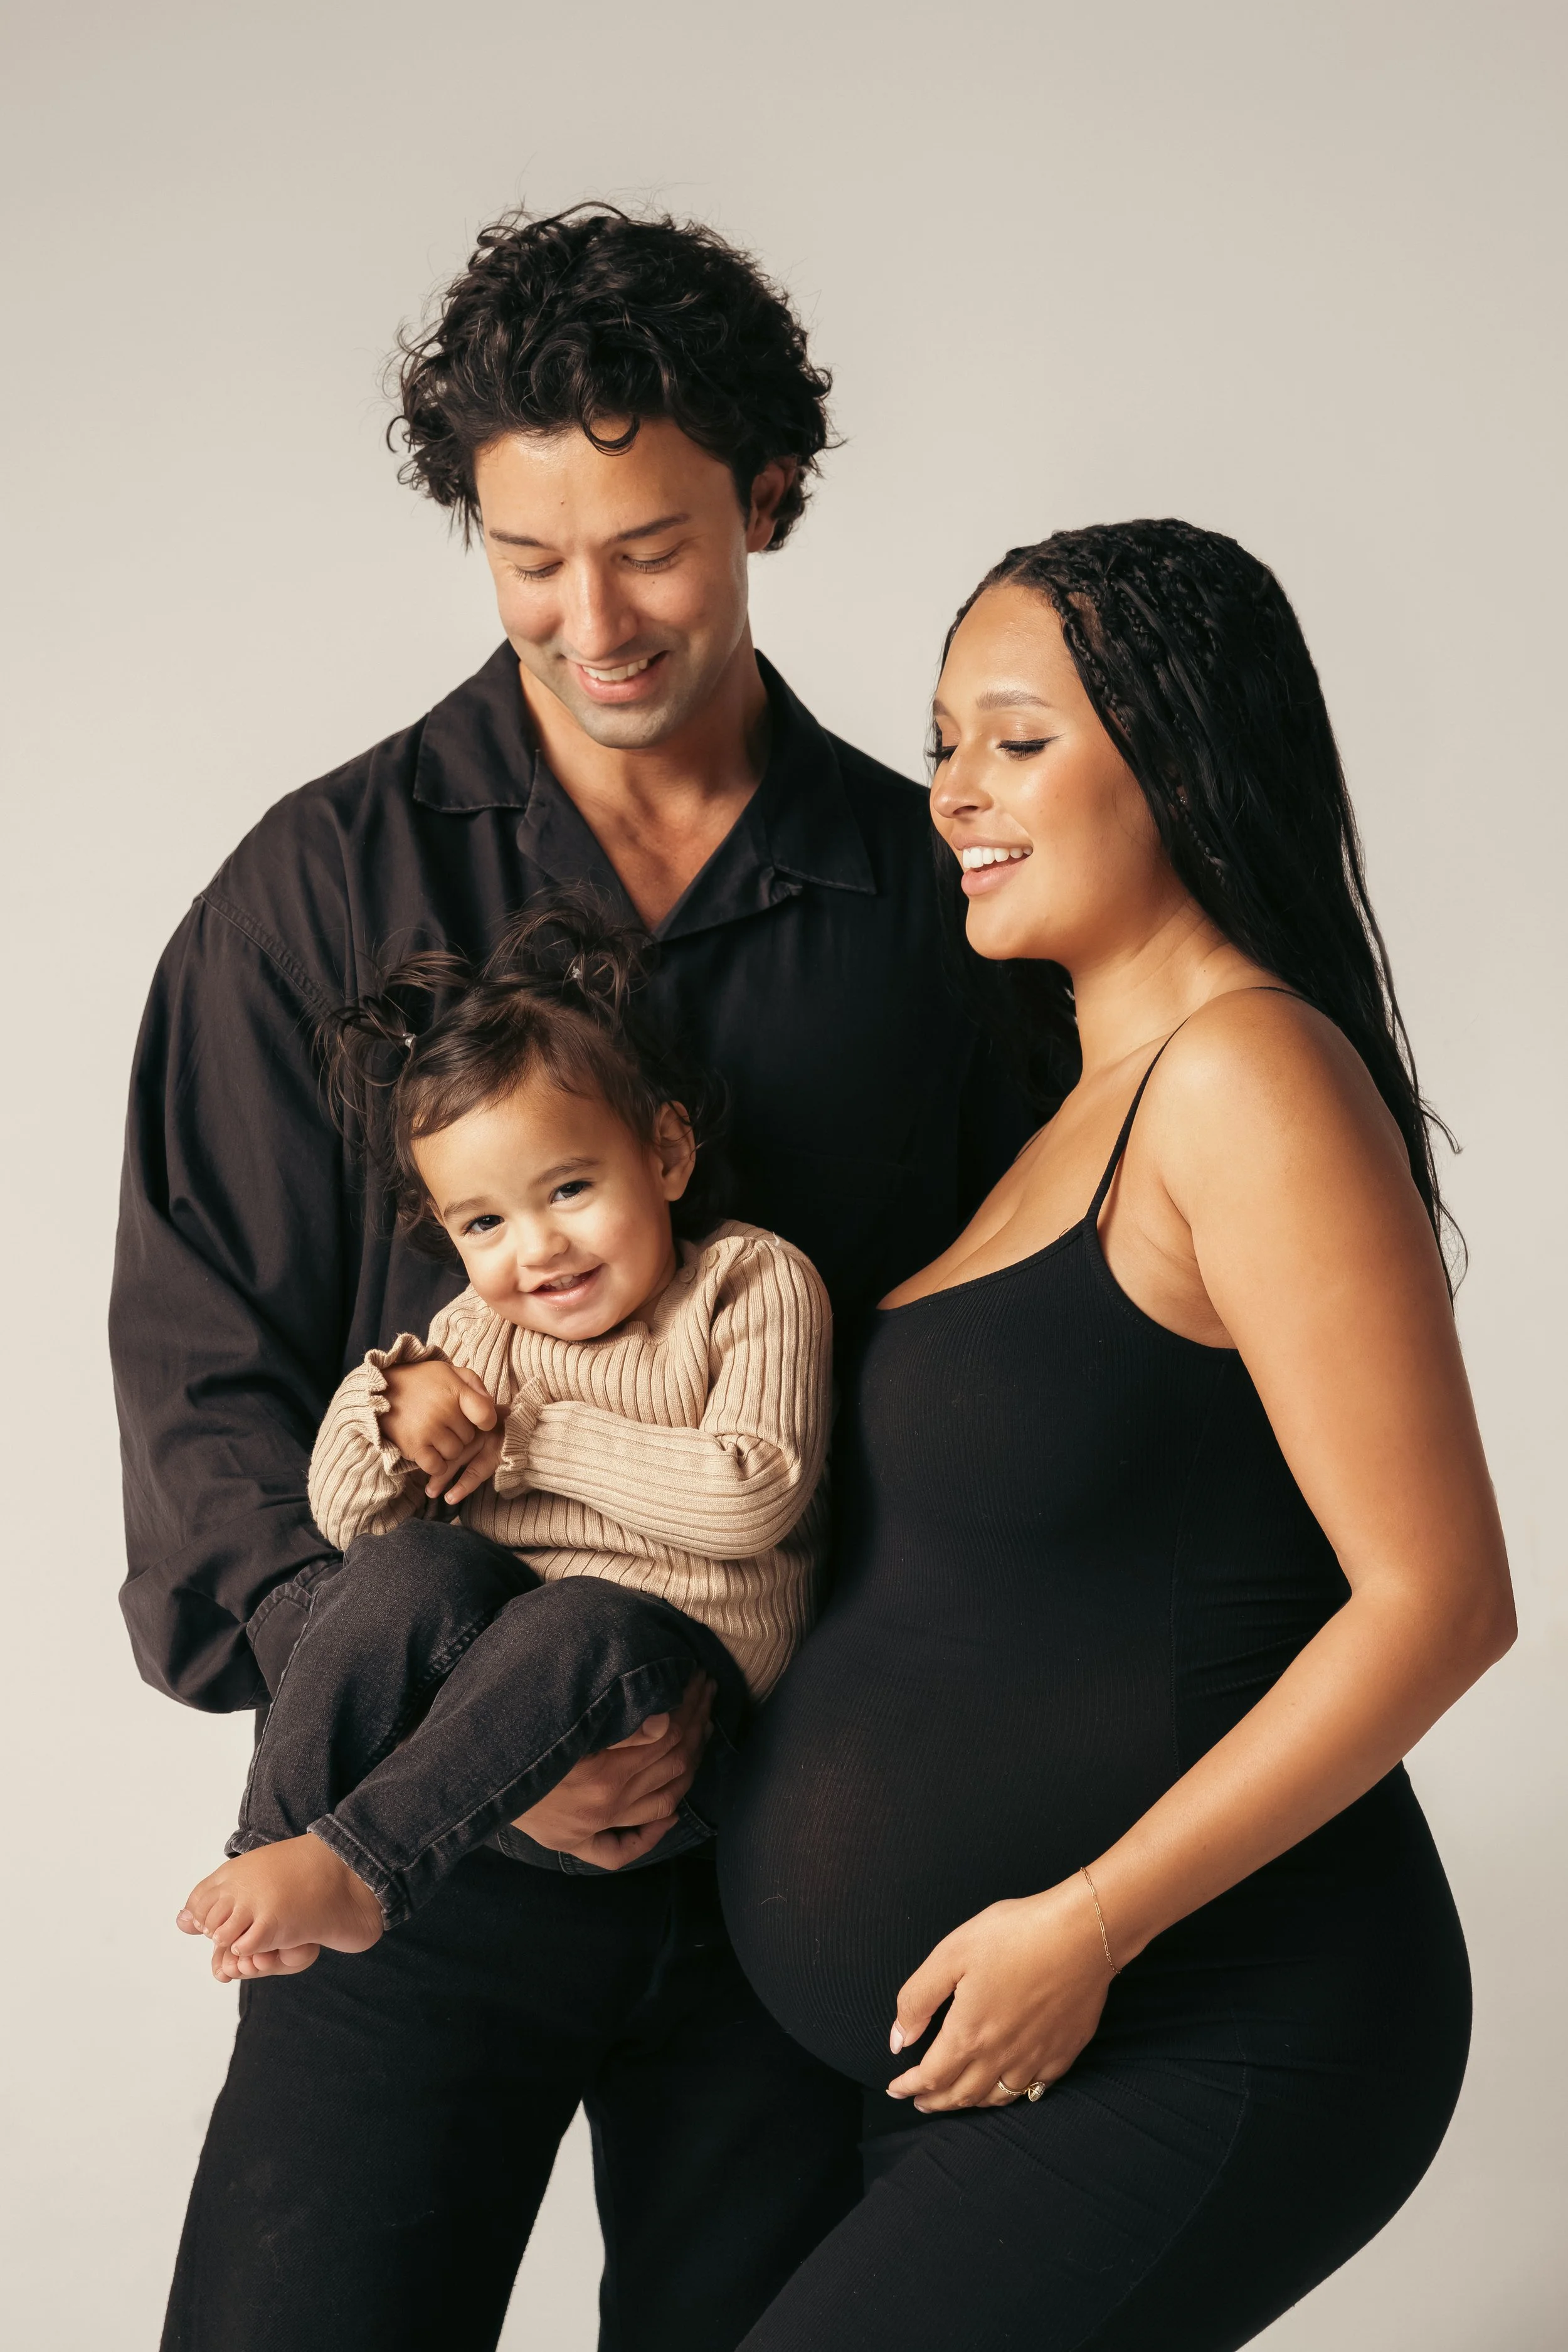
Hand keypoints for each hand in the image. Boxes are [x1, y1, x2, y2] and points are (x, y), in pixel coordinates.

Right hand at [381, 1359, 501, 1503]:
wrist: (380, 1389)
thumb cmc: (421, 1381)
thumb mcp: (449, 1372)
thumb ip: (475, 1385)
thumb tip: (492, 1407)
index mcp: (455, 1391)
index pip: (486, 1415)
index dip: (485, 1420)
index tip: (475, 1418)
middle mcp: (443, 1412)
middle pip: (469, 1437)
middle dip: (461, 1432)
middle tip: (445, 1422)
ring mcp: (428, 1431)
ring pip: (455, 1453)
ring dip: (448, 1448)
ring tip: (435, 1434)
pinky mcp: (414, 1447)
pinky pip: (437, 1466)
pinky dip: (436, 1463)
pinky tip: (430, 1451)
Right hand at [511, 1671, 716, 1869]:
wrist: (467, 1770)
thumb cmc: (516, 1733)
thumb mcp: (564, 1720)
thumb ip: (615, 1724)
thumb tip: (663, 1722)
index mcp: (603, 1774)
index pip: (666, 1737)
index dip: (688, 1704)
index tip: (698, 1678)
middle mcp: (603, 1806)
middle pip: (671, 1764)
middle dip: (695, 1724)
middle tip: (706, 1694)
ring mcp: (591, 1827)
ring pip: (662, 1803)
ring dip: (689, 1767)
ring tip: (701, 1734)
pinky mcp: (573, 1843)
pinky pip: (620, 1851)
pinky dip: (651, 1836)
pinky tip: (671, 1816)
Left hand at [887, 1875, 1114, 2111]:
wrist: (1082, 1934)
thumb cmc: (1013, 1935)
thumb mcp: (951, 1954)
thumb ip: (918, 1999)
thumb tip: (899, 2041)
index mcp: (969, 2035)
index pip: (931, 2077)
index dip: (909, 2086)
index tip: (894, 2089)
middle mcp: (1000, 2057)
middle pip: (961, 2095)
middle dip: (935, 2102)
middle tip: (919, 2102)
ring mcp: (1035, 2059)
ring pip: (996, 2098)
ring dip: (970, 2102)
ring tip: (955, 2098)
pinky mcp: (1063, 2054)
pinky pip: (1032, 2089)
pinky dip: (1011, 2095)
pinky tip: (1007, 2087)